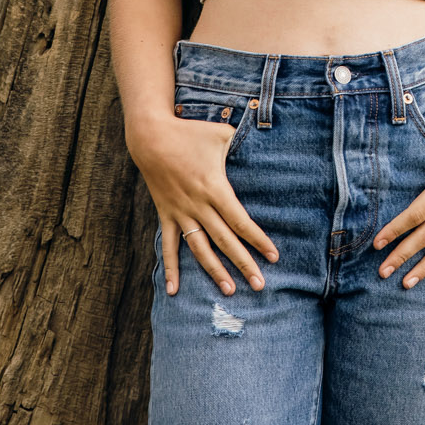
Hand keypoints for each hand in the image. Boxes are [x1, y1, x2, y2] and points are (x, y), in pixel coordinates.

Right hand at [128, 113, 277, 297]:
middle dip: (243, 263)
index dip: (258, 240)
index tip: (273, 256)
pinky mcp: (166, 215)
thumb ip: (243, 145)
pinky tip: (174, 290)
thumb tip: (263, 147)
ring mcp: (181, 212)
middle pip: (224, 240)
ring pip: (200, 248)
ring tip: (230, 291)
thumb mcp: (223, 134)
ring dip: (214, 271)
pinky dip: (171, 268)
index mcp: (215, 188)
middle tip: (260, 285)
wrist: (151, 137)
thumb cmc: (191, 133)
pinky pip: (169, 246)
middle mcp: (198, 205)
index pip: (240, 221)